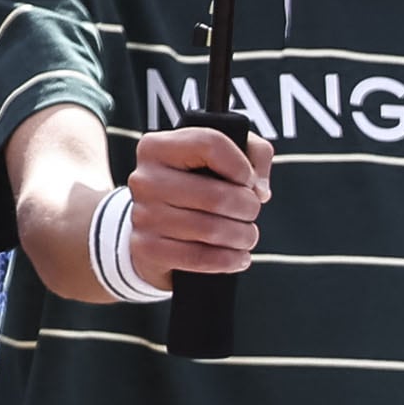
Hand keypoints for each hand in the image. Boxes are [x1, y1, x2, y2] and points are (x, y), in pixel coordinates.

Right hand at [122, 118, 274, 285]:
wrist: (157, 228)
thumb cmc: (197, 185)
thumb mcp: (222, 157)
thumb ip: (254, 153)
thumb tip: (260, 190)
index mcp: (157, 146)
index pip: (210, 144)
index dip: (241, 166)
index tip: (248, 180)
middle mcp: (145, 178)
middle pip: (217, 196)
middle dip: (248, 208)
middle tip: (251, 212)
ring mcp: (143, 215)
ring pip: (212, 230)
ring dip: (243, 236)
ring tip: (247, 235)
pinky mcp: (147, 248)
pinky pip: (200, 258)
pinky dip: (229, 260)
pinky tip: (240, 257)